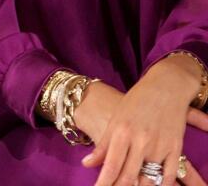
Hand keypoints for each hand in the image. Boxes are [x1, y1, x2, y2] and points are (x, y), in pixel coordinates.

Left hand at [80, 57, 204, 185]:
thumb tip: (87, 163)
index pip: (111, 165)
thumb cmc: (136, 102)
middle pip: (129, 176)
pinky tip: (151, 185)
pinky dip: (160, 184)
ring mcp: (160, 146)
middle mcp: (141, 141)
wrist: (165, 87)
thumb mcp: (115, 119)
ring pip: (149, 179)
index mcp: (122, 132)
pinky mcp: (175, 148)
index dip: (104, 182)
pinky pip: (168, 175)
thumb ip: (103, 144)